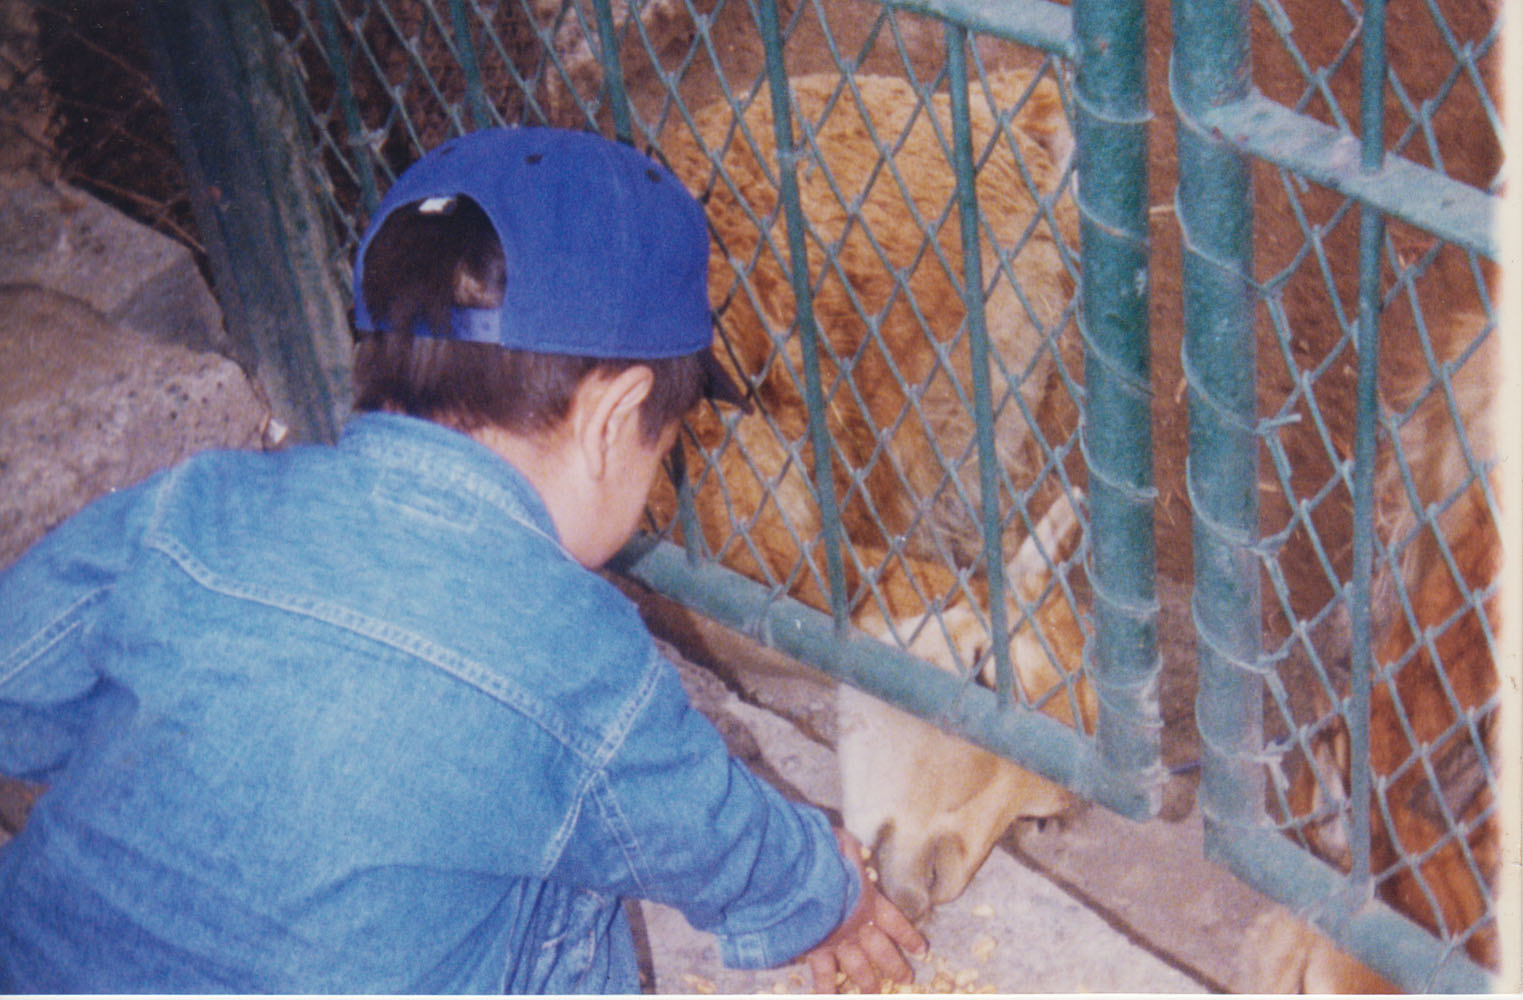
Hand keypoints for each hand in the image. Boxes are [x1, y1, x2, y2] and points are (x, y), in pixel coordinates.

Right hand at [803, 828, 927, 992]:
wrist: (799, 876)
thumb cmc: (822, 855)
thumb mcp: (842, 844)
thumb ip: (850, 849)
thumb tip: (852, 845)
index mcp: (868, 900)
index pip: (895, 922)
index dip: (908, 937)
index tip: (921, 950)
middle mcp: (857, 925)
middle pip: (881, 951)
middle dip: (894, 966)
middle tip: (906, 979)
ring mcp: (837, 940)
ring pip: (857, 968)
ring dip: (867, 983)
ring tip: (873, 995)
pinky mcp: (816, 948)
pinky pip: (822, 973)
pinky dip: (825, 988)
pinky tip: (826, 997)